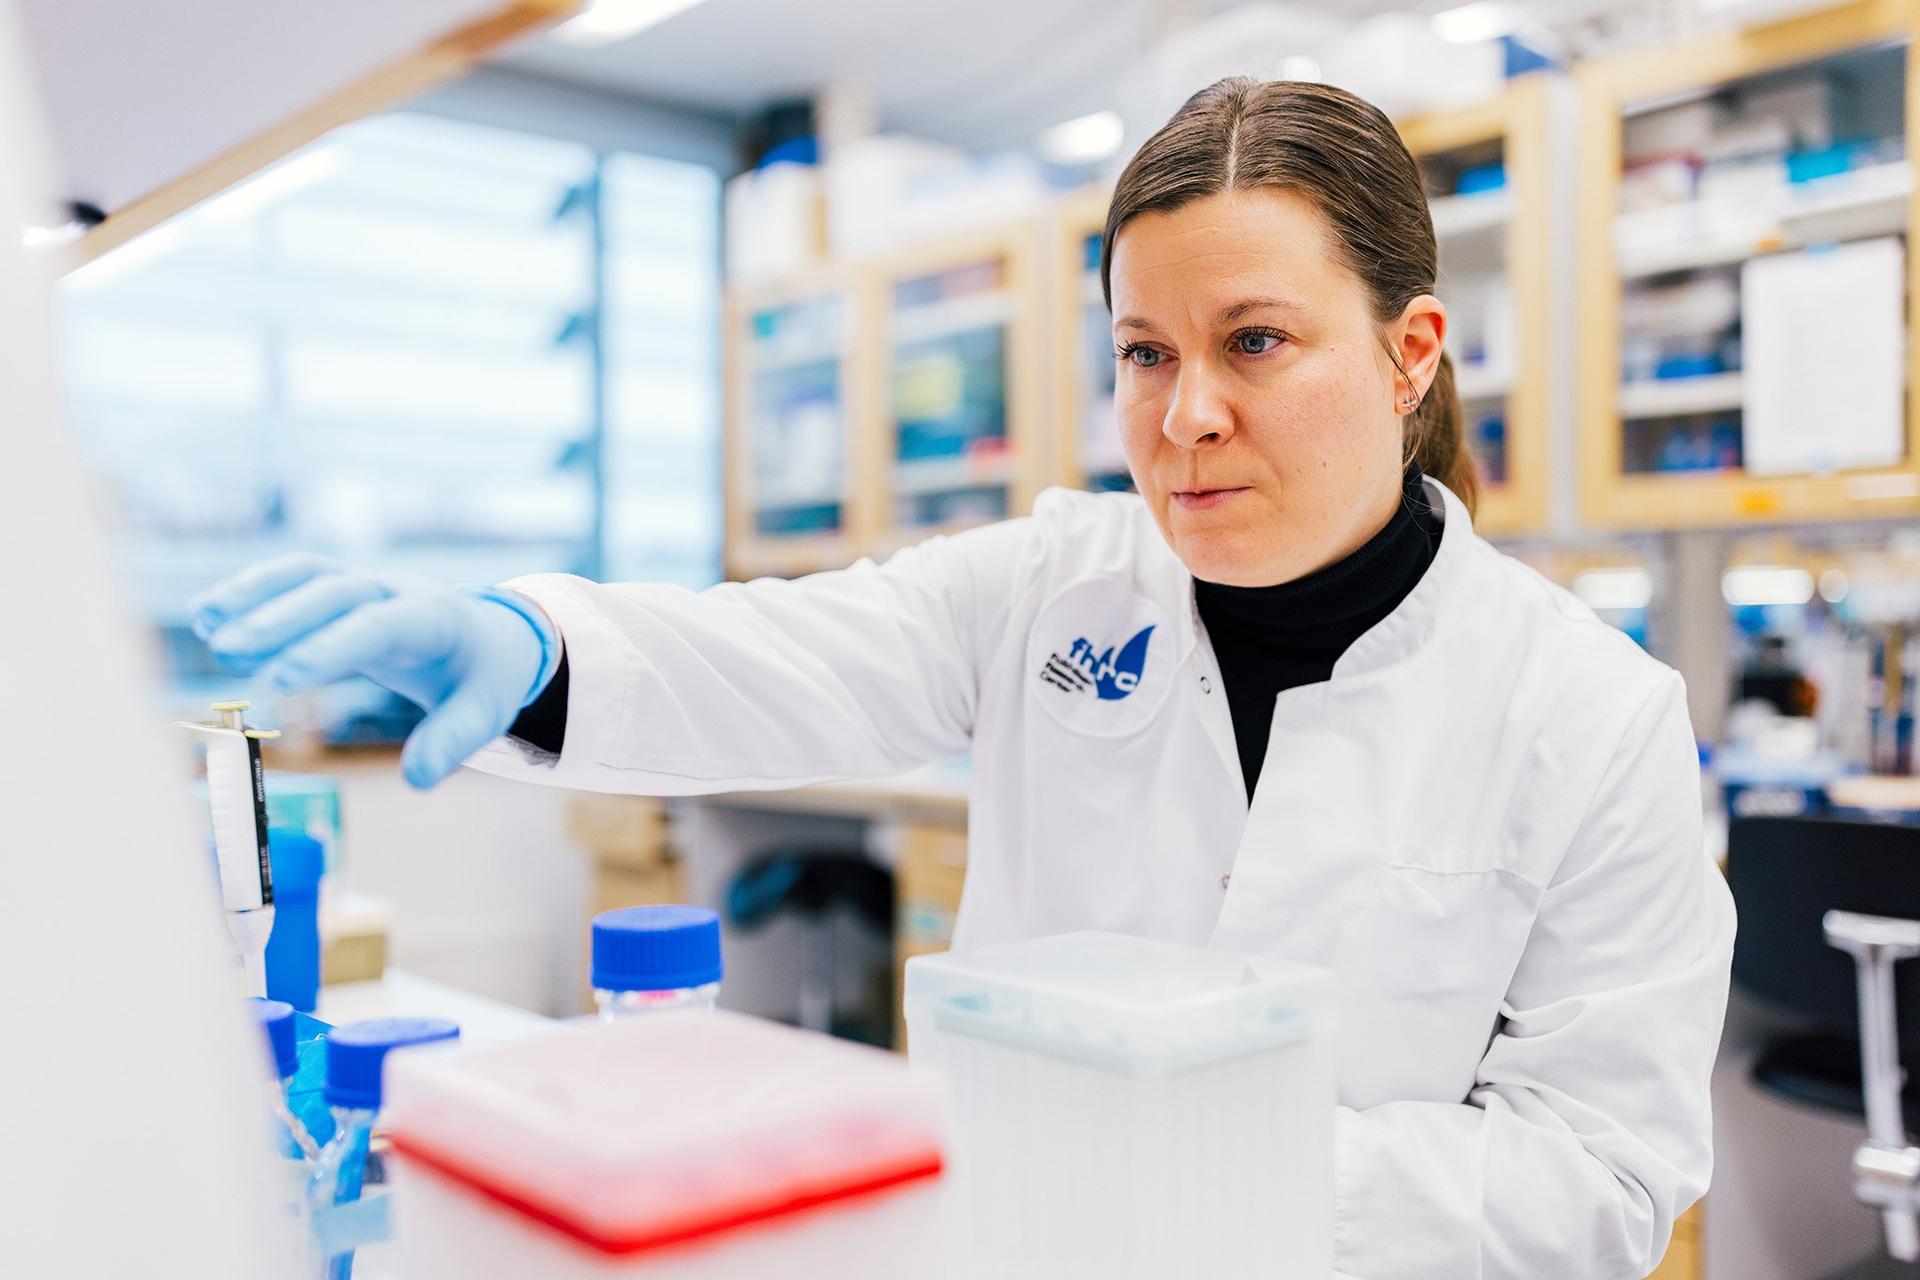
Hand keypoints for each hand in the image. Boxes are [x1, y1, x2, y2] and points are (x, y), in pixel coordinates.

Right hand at [189, 554, 558, 788]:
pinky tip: (207, 614)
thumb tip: (418, 780)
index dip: (332, 648)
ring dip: (255, 594)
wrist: (490, 636)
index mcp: (438, 620)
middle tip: (226, 651)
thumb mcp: (483, 712)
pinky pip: (296, 577)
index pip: (381, 627)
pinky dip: (253, 590)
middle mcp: (398, 590)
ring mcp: (368, 583)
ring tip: (204, 624)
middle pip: (337, 594)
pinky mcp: (343, 587)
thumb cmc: (481, 679)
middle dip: (281, 620)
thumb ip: (452, 741)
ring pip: (309, 575)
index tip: (283, 677)